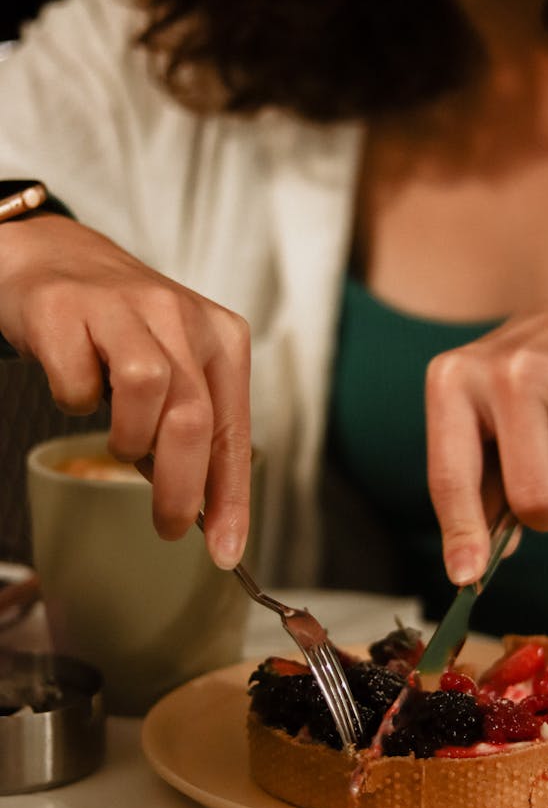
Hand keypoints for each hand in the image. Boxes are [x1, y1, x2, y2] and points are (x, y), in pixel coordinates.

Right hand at [0, 214, 250, 567]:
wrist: (53, 257)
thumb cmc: (121, 330)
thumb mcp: (175, 369)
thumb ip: (190, 428)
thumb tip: (197, 505)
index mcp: (221, 337)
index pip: (233, 431)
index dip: (231, 499)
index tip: (224, 550)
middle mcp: (180, 315)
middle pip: (194, 418)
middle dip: (180, 489)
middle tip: (166, 526)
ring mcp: (122, 307)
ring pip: (148, 390)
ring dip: (130, 437)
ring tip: (120, 439)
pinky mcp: (65, 310)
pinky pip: (78, 381)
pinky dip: (75, 401)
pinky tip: (78, 387)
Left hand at [425, 290, 547, 584]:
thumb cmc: (526, 387)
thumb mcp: (481, 418)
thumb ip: (474, 489)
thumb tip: (474, 562)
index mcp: (454, 379)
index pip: (452, 475)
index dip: (461, 534)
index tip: (465, 577)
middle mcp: (509, 371)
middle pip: (531, 500)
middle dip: (542, 510)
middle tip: (544, 473)